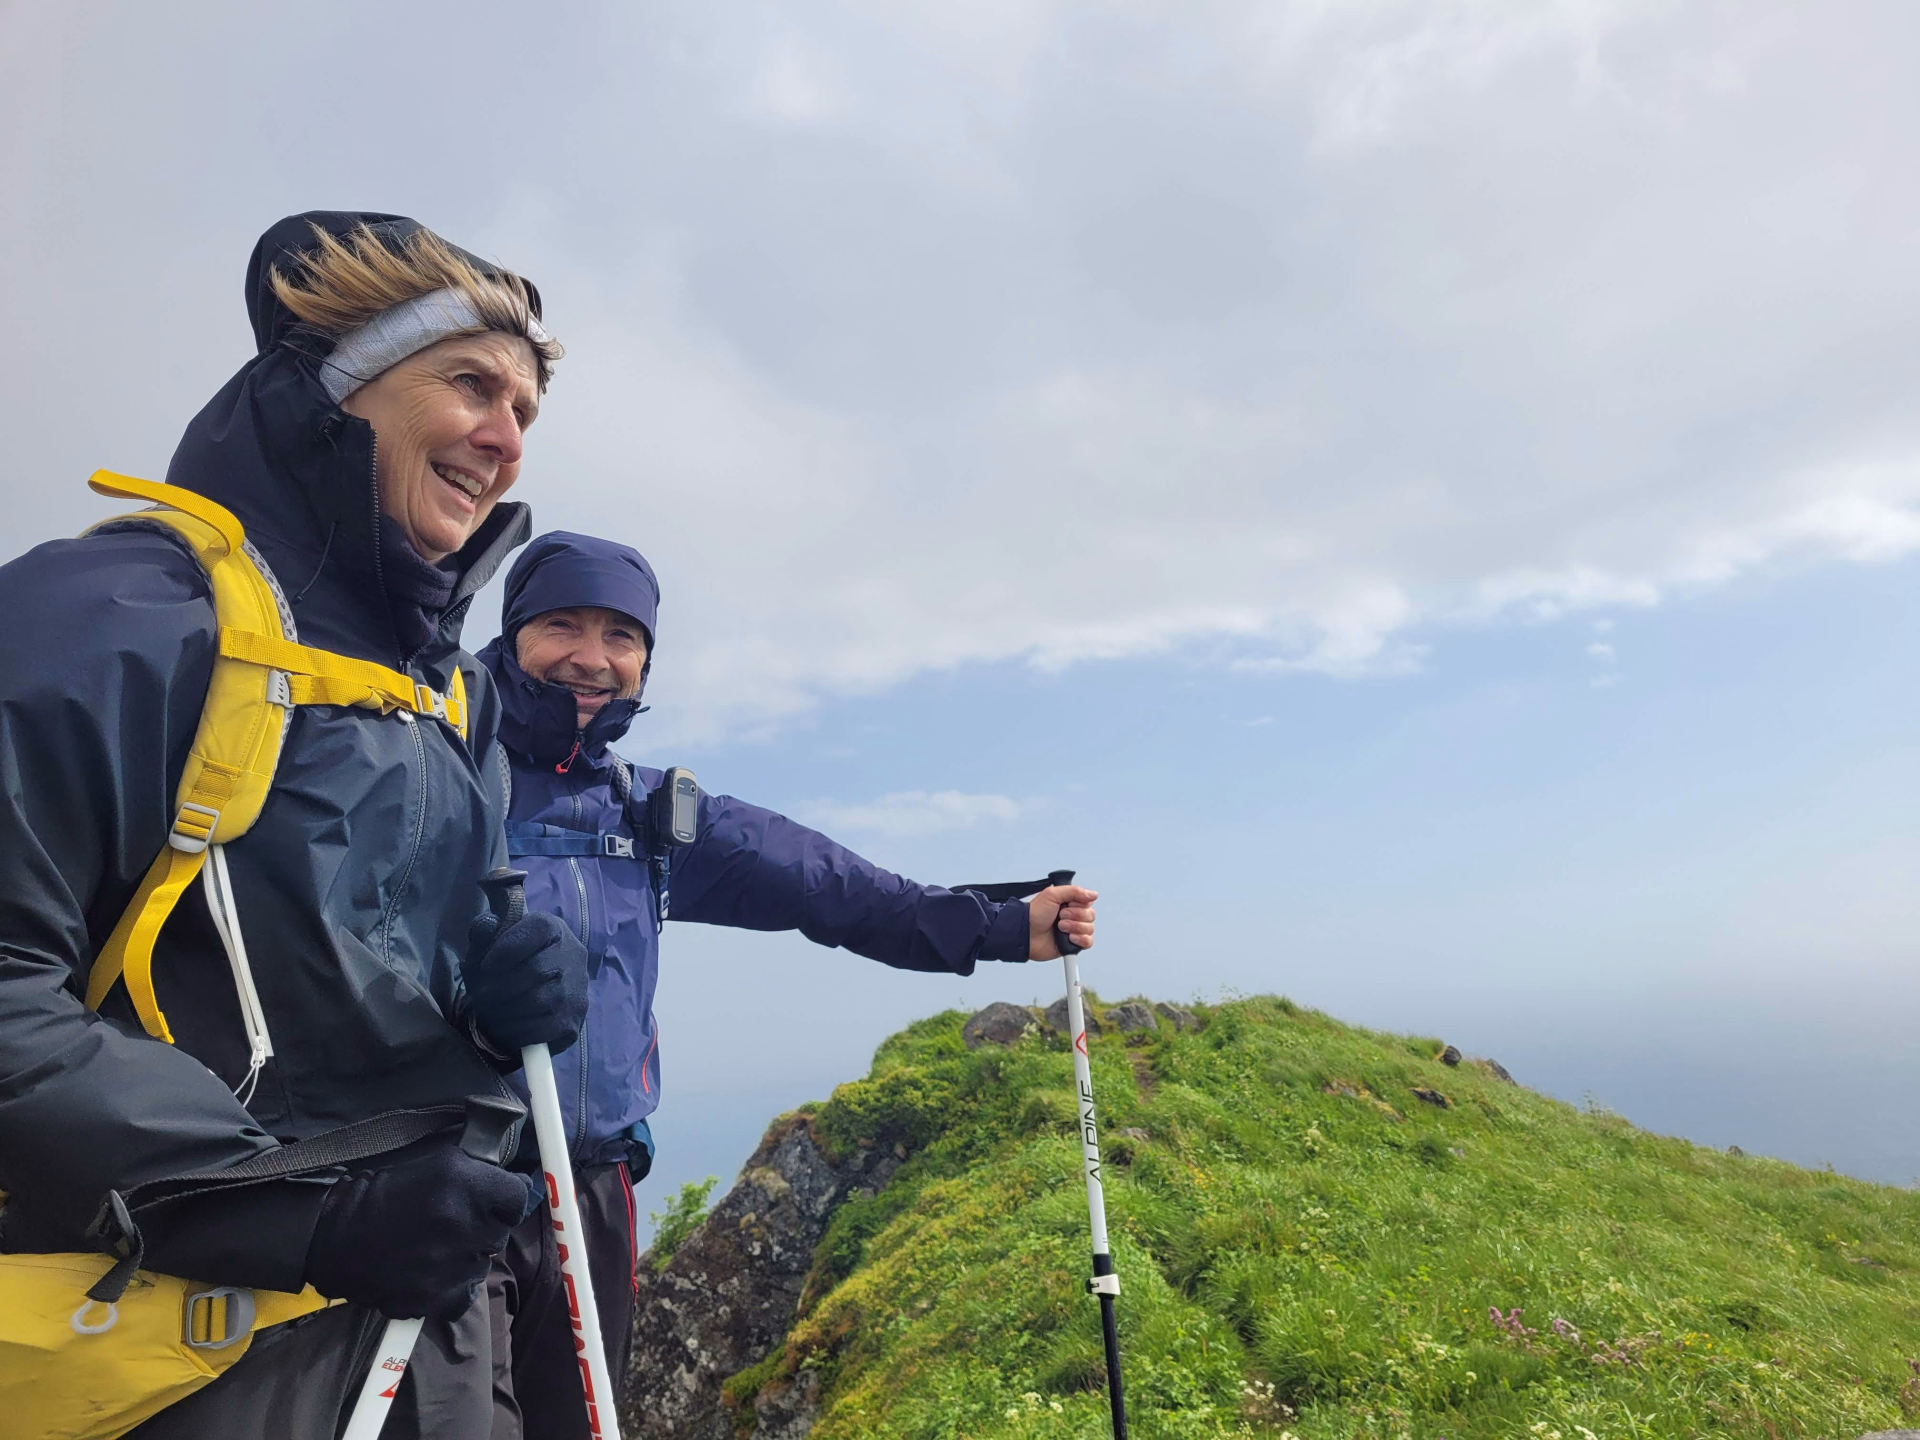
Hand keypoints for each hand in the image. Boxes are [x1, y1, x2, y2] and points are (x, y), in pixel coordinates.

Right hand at [304, 1143, 539, 1319]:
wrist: (339, 1237)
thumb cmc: (390, 1194)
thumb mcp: (439, 1163)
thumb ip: (481, 1170)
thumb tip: (520, 1183)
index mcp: (464, 1185)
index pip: (518, 1197)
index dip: (507, 1198)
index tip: (494, 1201)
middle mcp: (463, 1225)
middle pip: (502, 1232)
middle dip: (485, 1226)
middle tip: (457, 1223)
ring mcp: (451, 1266)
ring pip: (484, 1264)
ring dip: (469, 1256)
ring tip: (439, 1247)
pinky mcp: (436, 1298)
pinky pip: (467, 1294)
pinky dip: (456, 1286)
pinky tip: (438, 1273)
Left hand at [463, 909, 588, 1055]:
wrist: (542, 982)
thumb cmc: (512, 958)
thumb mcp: (497, 937)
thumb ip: (485, 929)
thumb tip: (484, 928)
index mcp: (553, 928)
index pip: (537, 930)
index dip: (506, 950)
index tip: (484, 967)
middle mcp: (572, 955)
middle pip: (536, 970)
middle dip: (500, 988)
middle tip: (479, 997)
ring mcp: (576, 989)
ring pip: (539, 1002)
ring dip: (506, 1012)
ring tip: (488, 1013)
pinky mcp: (574, 1020)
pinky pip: (544, 1029)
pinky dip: (518, 1032)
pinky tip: (504, 1028)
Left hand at [1027, 884, 1096, 959]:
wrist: (1026, 934)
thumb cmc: (1034, 914)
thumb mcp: (1052, 895)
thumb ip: (1074, 891)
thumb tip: (1094, 894)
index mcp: (1069, 903)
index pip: (1088, 902)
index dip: (1080, 904)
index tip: (1068, 904)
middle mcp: (1073, 917)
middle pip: (1090, 915)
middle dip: (1075, 916)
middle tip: (1060, 917)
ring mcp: (1074, 931)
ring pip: (1090, 928)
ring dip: (1075, 927)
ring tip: (1060, 928)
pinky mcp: (1073, 944)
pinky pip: (1088, 942)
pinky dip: (1081, 939)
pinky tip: (1069, 938)